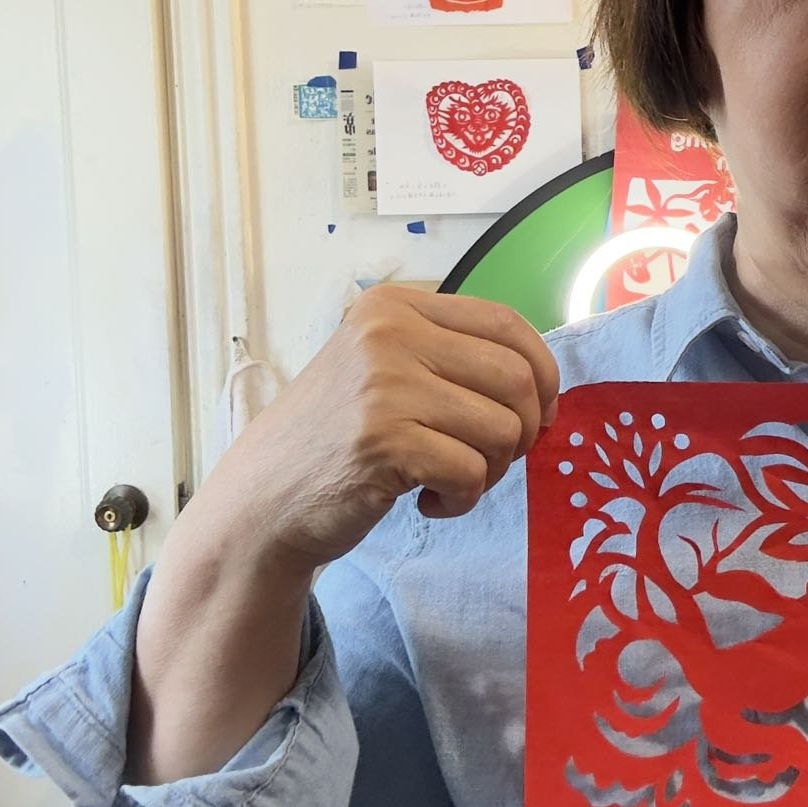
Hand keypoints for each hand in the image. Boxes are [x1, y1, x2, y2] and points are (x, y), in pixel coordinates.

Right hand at [201, 286, 559, 575]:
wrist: (264, 496)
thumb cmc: (337, 438)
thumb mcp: (384, 368)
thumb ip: (450, 358)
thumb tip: (542, 383)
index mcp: (394, 306)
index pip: (506, 323)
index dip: (543, 373)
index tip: (541, 412)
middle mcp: (388, 333)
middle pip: (516, 378)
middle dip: (522, 430)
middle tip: (491, 458)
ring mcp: (384, 385)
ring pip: (502, 429)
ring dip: (490, 470)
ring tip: (448, 479)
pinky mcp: (384, 441)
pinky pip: (471, 472)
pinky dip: (463, 499)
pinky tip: (428, 500)